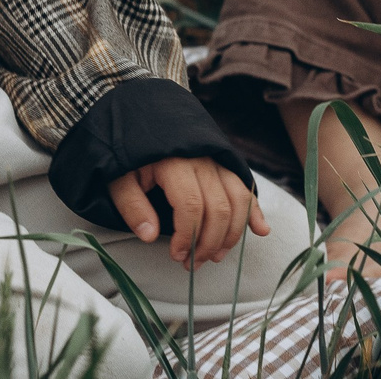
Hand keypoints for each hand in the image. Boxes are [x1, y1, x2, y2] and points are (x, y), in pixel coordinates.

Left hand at [106, 155, 268, 268]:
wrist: (145, 116)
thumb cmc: (132, 153)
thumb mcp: (119, 177)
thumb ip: (132, 206)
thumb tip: (150, 236)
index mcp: (174, 162)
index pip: (191, 205)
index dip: (188, 236)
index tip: (177, 256)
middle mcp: (202, 160)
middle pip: (218, 208)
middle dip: (209, 243)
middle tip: (193, 264)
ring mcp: (217, 160)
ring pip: (237, 200)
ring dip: (231, 234)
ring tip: (216, 255)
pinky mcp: (225, 163)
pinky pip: (246, 187)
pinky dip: (255, 210)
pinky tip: (261, 230)